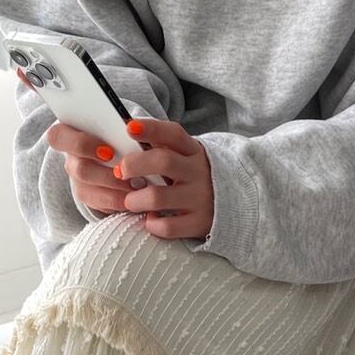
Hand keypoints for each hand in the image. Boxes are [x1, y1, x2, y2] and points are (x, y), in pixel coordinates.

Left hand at [118, 120, 214, 239]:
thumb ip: (162, 146)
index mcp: (193, 152)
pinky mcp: (199, 223)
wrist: (233, 207)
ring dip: (135, 200)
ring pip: (158, 197)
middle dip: (133, 165)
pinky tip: (151, 219)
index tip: (130, 128)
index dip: (151, 129)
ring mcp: (200, 199)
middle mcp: (199, 172)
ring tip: (131, 202)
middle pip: (163, 161)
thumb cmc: (195, 179)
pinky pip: (167, 226)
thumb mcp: (186, 157)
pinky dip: (153, 224)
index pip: (173, 134)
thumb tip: (129, 132)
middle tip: (121, 172)